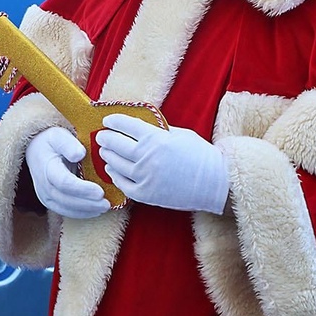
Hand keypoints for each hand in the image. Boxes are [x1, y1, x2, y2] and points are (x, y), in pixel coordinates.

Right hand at [25, 126, 107, 218]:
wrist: (35, 149)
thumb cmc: (51, 141)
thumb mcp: (59, 136)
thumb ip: (69, 144)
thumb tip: (79, 154)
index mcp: (47, 168)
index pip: (65, 183)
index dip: (83, 190)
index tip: (101, 192)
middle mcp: (44, 185)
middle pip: (66, 199)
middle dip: (88, 204)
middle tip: (107, 204)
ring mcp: (45, 196)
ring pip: (66, 208)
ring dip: (86, 211)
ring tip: (104, 208)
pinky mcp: (49, 201)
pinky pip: (64, 211)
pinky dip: (80, 213)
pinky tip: (95, 211)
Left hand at [95, 114, 227, 213]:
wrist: (215, 183)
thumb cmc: (200, 155)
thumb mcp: (180, 135)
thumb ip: (158, 131)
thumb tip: (139, 127)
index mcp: (156, 138)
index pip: (127, 125)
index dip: (114, 121)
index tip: (108, 120)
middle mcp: (147, 157)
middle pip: (116, 144)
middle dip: (106, 138)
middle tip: (101, 136)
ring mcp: (145, 177)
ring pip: (116, 164)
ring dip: (108, 156)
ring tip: (104, 152)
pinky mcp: (146, 194)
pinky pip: (123, 184)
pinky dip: (114, 176)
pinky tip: (111, 170)